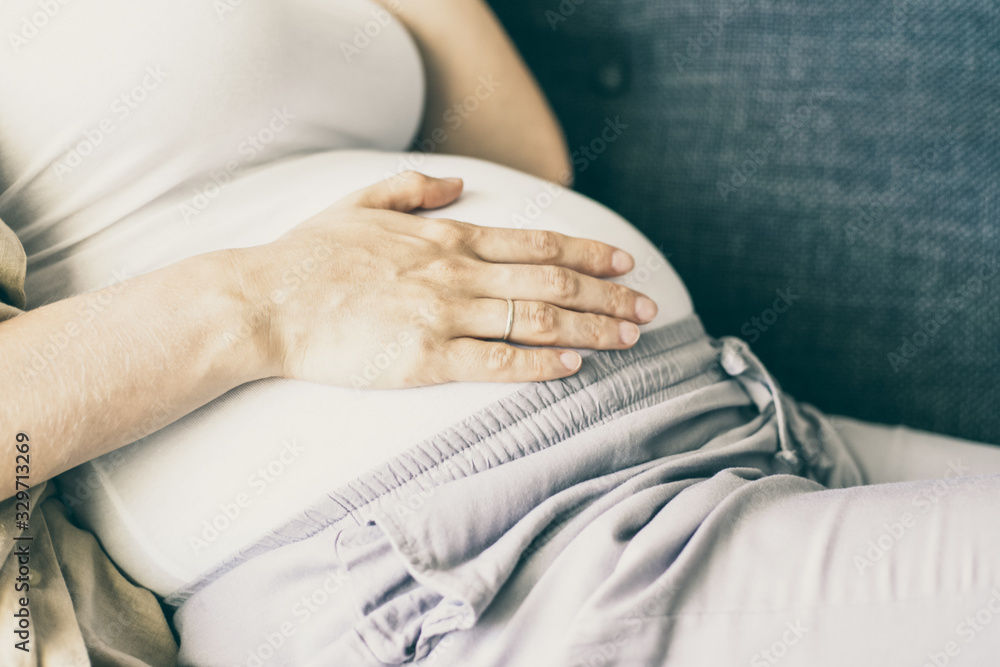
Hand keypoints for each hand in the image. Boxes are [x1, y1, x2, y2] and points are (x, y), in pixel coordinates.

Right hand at [236, 171, 658, 388]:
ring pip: (536, 319)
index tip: (622, 264)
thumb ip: (414, 189)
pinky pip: (497, 361)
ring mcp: (444, 315)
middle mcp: (456, 273)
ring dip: (590, 328)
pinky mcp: (425, 358)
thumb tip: (456, 183)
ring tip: (629, 338)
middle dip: (607, 296)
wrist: (266, 300)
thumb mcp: (361, 201)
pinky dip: (540, 363)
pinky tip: (574, 365)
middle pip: (551, 284)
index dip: (587, 255)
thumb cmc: (309, 256)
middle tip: (647, 309)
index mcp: (446, 238)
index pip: (536, 244)